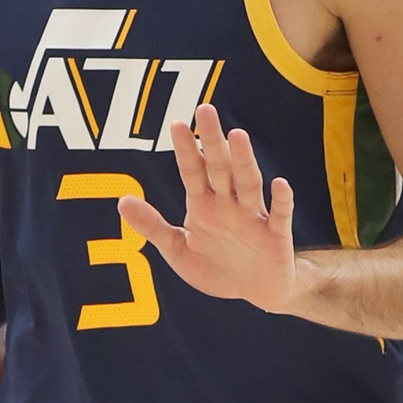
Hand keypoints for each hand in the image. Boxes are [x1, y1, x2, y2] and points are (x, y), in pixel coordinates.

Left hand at [117, 104, 300, 313]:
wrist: (255, 293)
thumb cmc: (216, 267)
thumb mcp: (177, 250)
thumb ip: (152, 226)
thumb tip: (121, 201)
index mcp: (203, 204)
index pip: (192, 170)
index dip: (185, 149)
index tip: (176, 124)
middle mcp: (228, 204)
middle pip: (220, 167)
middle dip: (212, 141)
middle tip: (205, 110)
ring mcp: (253, 218)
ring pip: (248, 183)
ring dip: (243, 160)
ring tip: (237, 135)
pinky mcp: (276, 237)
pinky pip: (280, 216)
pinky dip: (281, 200)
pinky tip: (280, 183)